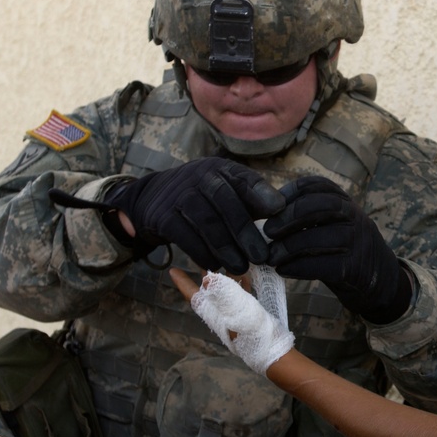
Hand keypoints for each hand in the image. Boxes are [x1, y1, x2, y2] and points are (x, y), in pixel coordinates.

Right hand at [106, 158, 283, 272]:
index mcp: (222, 170)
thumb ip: (252, 202)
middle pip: (225, 202)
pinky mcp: (163, 215)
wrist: (153, 199)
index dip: (262, 194)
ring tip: (241, 266)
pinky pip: (185, 236)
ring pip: (206, 222)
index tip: (278, 211)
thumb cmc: (204, 199)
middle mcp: (200, 177)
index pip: (245, 179)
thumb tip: (283, 215)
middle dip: (245, 232)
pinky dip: (202, 253)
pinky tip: (215, 265)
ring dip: (226, 248)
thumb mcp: (227, 192)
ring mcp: (180, 195)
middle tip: (262, 257)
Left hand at [170, 267, 292, 373]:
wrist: (267, 347)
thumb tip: (207, 278)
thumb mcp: (235, 308)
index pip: (192, 294)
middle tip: (205, 255)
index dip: (182, 281)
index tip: (173, 269)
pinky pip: (239, 295)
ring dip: (225, 276)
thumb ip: (222, 291)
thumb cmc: (249, 329)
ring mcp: (231, 313)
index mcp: (211, 311)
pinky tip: (247, 275)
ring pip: (224, 290)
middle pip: (207, 289)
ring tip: (229, 260)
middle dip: (206, 272)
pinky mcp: (245, 314)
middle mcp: (218, 311)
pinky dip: (241, 284)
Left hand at [261, 176, 411, 323]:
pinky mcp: (356, 269)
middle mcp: (356, 217)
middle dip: (290, 215)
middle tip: (268, 231)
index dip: (291, 192)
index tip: (269, 207)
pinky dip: (300, 267)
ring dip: (291, 246)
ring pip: (323, 236)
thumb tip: (267, 219)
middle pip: (323, 205)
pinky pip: (325, 265)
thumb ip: (309, 220)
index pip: (319, 185)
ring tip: (271, 256)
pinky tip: (283, 270)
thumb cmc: (345, 252)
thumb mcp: (334, 226)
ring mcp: (358, 243)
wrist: (381, 282)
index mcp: (347, 203)